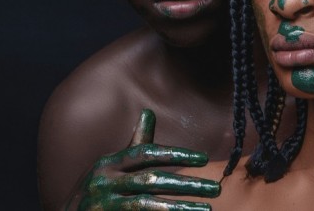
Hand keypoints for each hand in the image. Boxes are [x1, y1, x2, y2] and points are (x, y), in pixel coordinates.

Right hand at [66, 108, 220, 210]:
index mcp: (109, 163)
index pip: (145, 153)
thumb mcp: (112, 166)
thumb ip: (135, 144)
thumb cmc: (98, 190)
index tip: (202, 158)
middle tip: (215, 188)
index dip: (174, 154)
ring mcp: (104, 203)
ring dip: (179, 208)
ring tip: (206, 209)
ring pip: (146, 204)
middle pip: (150, 180)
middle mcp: (104, 181)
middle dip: (185, 184)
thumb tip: (148, 113)